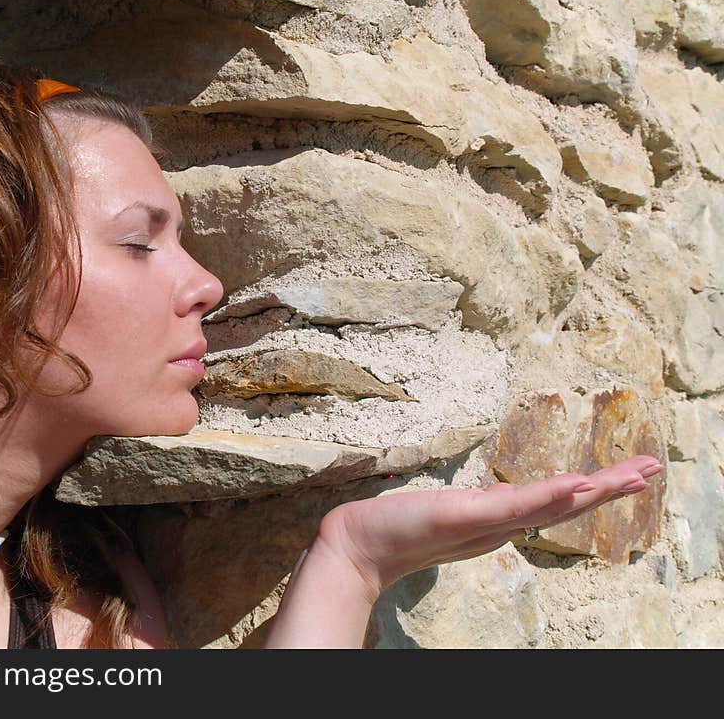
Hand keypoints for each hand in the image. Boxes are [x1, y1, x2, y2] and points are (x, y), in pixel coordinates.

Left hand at [316, 455, 663, 602]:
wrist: (359, 546)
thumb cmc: (400, 527)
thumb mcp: (451, 511)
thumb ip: (481, 507)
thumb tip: (506, 496)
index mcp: (499, 518)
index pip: (558, 501)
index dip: (597, 488)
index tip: (635, 472)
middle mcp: (499, 524)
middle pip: (565, 504)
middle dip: (612, 488)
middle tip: (655, 469)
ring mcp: (484, 523)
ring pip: (548, 505)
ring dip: (594, 490)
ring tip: (634, 474)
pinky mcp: (462, 519)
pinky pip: (510, 508)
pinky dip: (545, 497)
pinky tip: (575, 485)